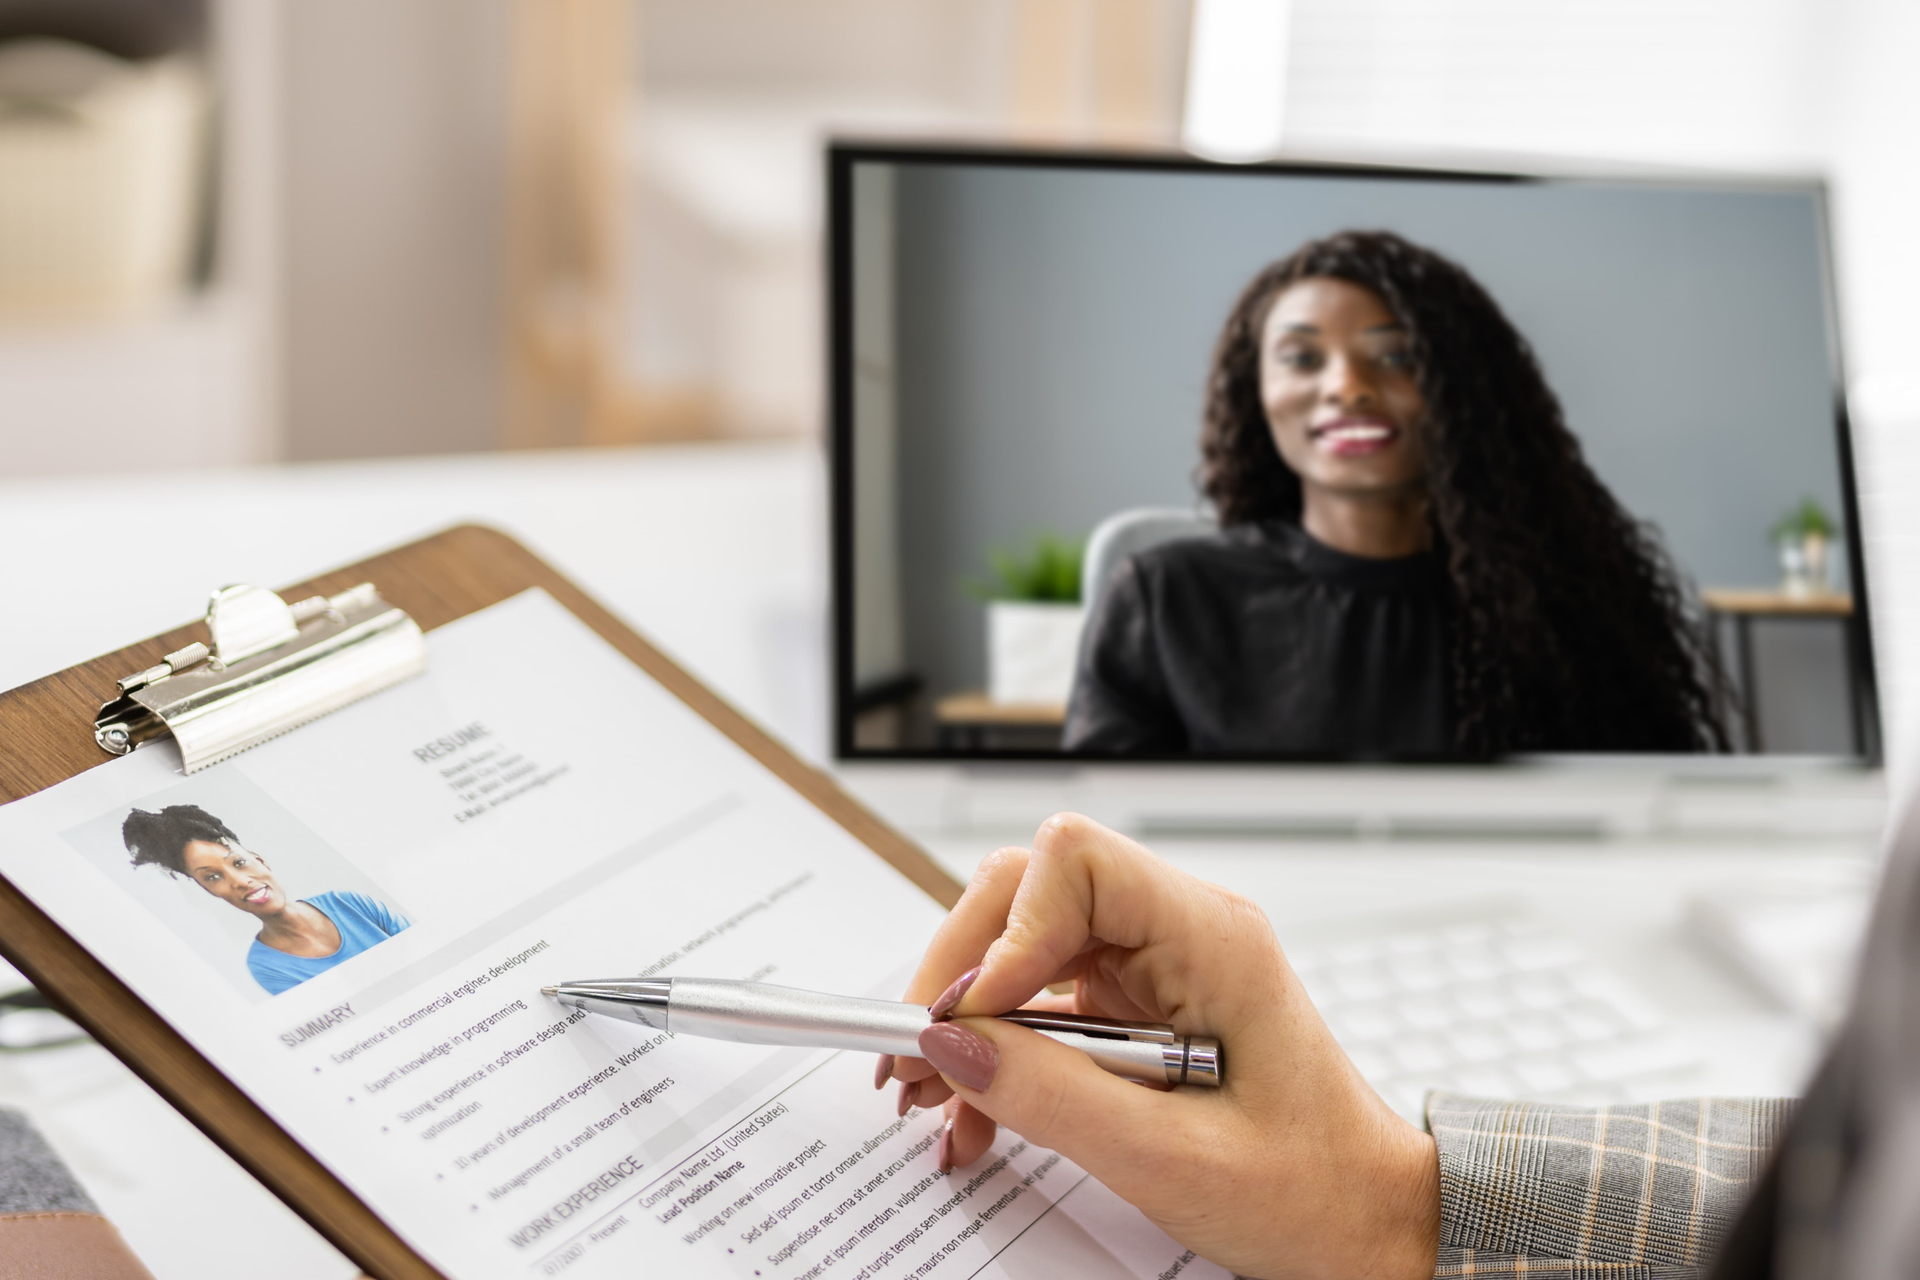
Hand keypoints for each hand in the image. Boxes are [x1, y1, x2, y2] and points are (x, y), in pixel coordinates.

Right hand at [875, 813, 1437, 1279]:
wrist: (1367, 1223)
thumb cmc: (1311, 1189)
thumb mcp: (1172, 1159)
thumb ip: (1053, 1097)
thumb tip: (951, 1045)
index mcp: (1211, 938)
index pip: (1075, 860)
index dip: (1006, 930)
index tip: (972, 1019)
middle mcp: (1178, 931)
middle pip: (1029, 892)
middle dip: (960, 973)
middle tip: (919, 1058)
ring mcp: (1153, 965)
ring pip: (1020, 948)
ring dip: (968, 1022)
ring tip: (932, 1099)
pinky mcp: (1135, 1007)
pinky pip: (1040, 1004)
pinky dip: (998, 1055)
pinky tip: (978, 1117)